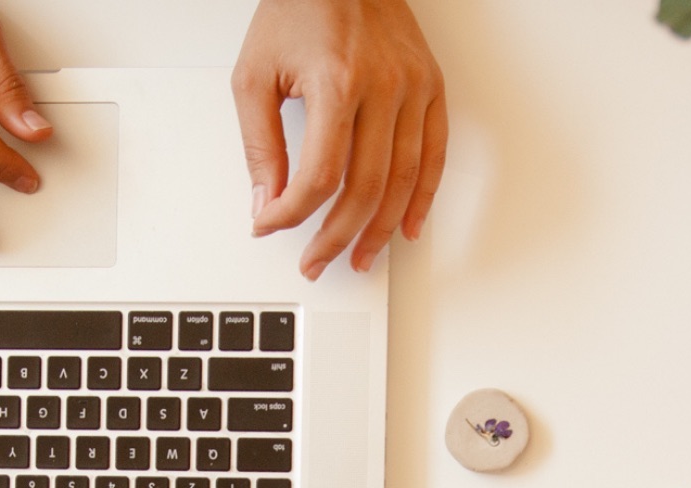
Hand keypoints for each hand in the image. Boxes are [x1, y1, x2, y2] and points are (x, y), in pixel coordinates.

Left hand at [234, 0, 446, 279]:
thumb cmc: (298, 8)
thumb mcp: (255, 74)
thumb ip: (259, 143)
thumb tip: (266, 199)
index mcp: (335, 83)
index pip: (318, 175)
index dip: (292, 213)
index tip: (270, 225)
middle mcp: (382, 88)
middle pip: (364, 188)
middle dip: (335, 236)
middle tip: (315, 260)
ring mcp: (413, 89)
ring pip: (403, 180)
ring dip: (381, 230)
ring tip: (358, 256)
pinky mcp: (431, 87)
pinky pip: (435, 155)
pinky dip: (422, 197)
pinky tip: (407, 226)